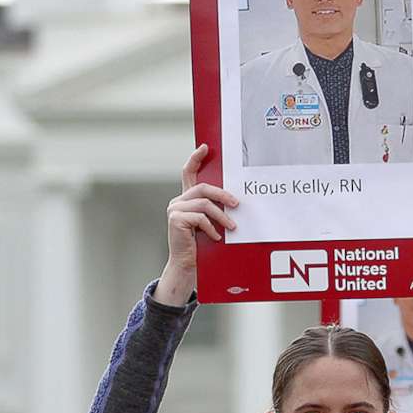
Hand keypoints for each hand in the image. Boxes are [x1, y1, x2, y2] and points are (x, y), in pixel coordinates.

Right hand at [157, 146, 239, 304]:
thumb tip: (234, 201)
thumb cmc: (201, 245)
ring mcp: (175, 210)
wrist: (187, 265)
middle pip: (202, 187)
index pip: (188, 172)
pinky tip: (216, 237)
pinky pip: (199, 217)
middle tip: (237, 204)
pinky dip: (211, 228)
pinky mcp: (175, 220)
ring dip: (221, 216)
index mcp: (186, 199)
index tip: (206, 147)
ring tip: (232, 227)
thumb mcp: (209, 223)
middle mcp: (178, 201)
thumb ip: (214, 210)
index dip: (196, 158)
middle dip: (222, 194)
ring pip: (203, 203)